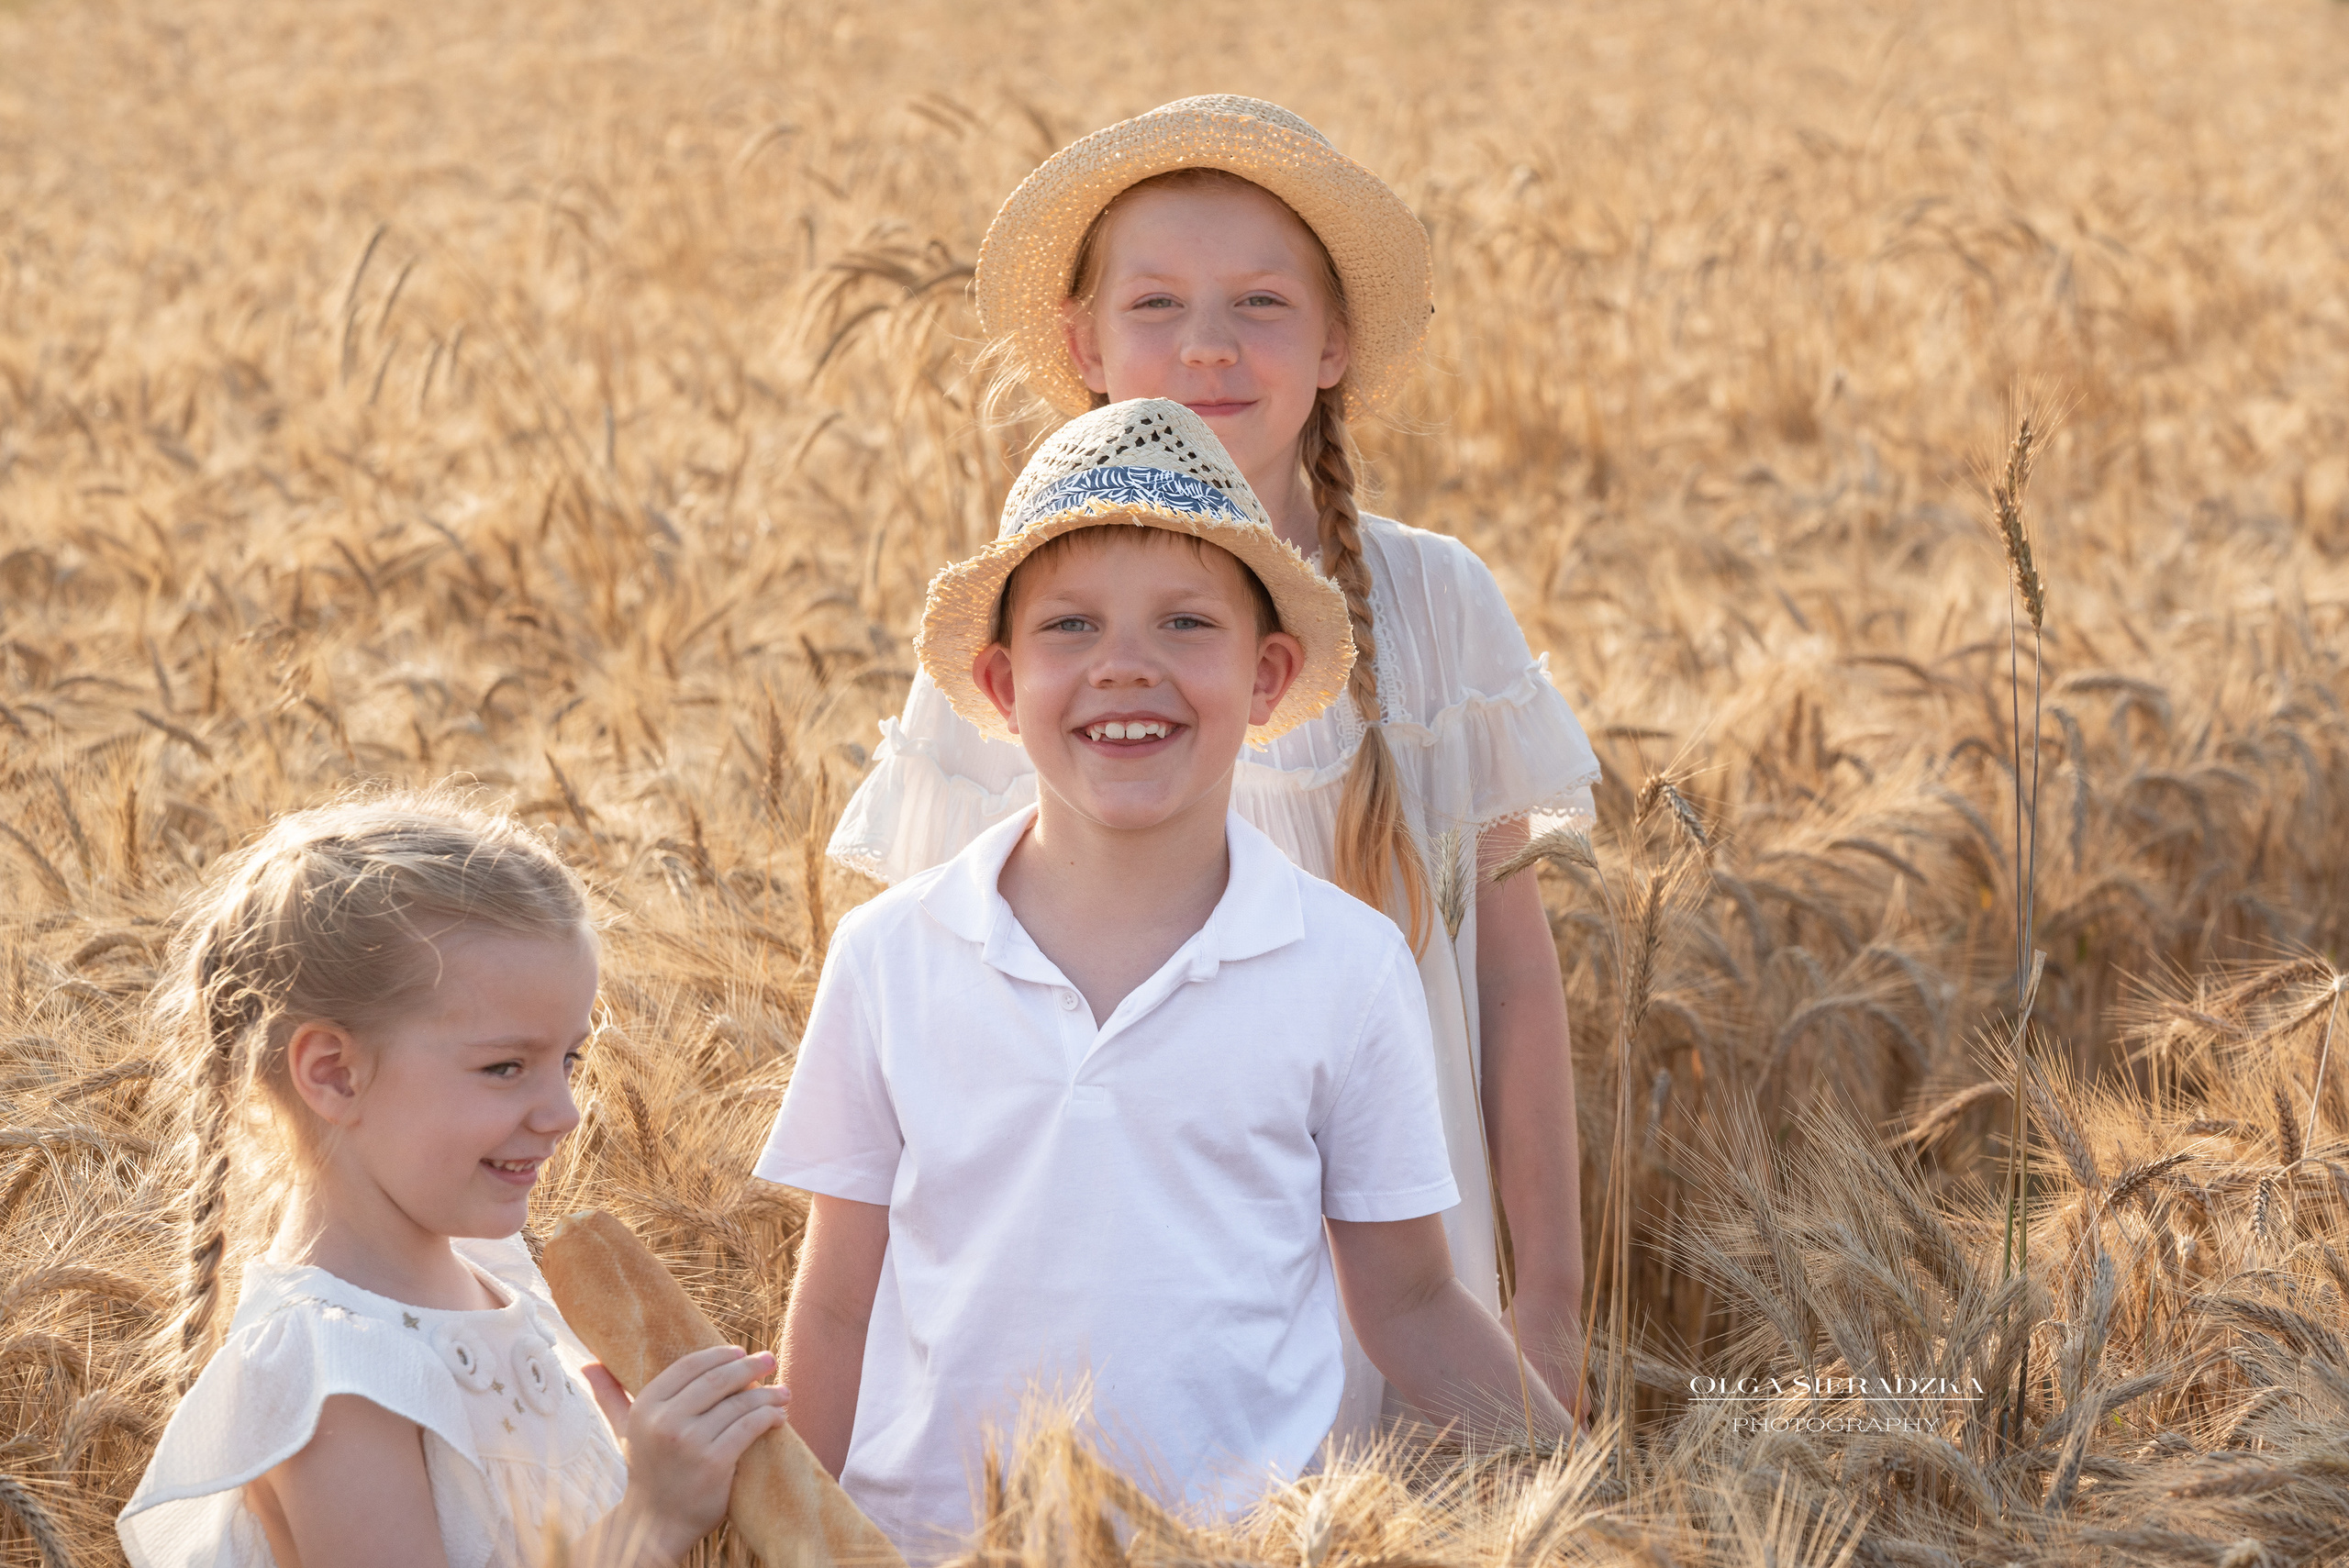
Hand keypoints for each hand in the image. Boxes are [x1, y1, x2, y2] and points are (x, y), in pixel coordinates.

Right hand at [586, 1345, 791, 1561]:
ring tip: (783, 1392)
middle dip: (749, 1367)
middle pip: (718, 1379)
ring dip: (767, 1395)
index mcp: (645, 1406)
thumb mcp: (625, 1429)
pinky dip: (769, 1418)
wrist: (655, 1523)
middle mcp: (665, 1420)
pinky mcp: (714, 1462)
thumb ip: (610, 1394)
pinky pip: (749, 1428)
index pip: (690, 1365)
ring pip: (739, 1404)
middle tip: (769, 1360)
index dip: (718, 1355)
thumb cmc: (646, 1470)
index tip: (739, 1352)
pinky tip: (778, 1416)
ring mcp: (690, 1442)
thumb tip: (589, 1362)